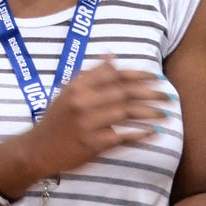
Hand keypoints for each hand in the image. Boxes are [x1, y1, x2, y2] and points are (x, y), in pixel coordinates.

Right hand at [18, 58, 171, 180]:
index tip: (156, 77)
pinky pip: (121, 136)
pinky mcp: (92, 143)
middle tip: (167, 95)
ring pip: (125, 112)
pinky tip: (152, 132)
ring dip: (149, 112)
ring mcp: (87, 123)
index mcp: (78, 86)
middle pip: (123, 92)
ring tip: (165, 114)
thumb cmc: (57, 119)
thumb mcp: (68, 92)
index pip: (114, 75)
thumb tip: (112, 57)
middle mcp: (82, 102)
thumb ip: (91, 75)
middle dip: (149, 93)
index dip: (138, 75)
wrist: (38, 149)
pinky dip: (138, 134)